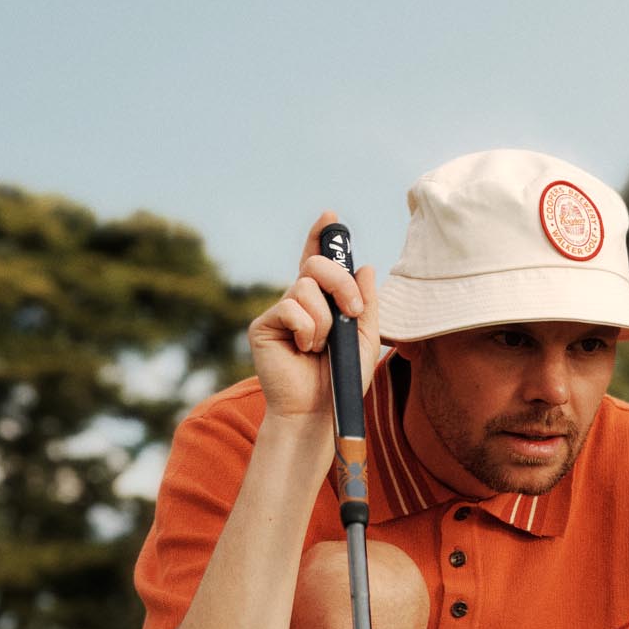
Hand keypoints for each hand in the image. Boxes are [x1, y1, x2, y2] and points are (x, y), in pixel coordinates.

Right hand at [247, 210, 381, 422]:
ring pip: (304, 288)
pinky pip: (289, 308)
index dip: (322, 238)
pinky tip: (304, 350)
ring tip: (320, 346)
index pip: (319, 262)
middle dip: (339, 283)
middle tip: (352, 312)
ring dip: (324, 319)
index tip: (330, 217)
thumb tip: (364, 266)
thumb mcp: (365, 338)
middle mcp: (298, 302)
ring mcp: (279, 312)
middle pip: (315, 265)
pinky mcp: (263, 326)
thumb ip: (366, 303)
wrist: (318, 412)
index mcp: (322, 302)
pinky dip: (306, 329)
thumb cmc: (341, 380)